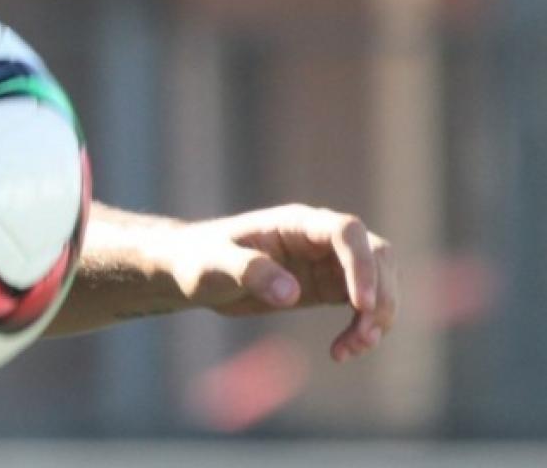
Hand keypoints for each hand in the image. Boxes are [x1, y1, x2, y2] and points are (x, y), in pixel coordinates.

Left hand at [166, 204, 396, 362]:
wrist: (194, 272)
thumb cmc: (199, 260)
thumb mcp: (214, 265)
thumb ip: (250, 271)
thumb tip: (290, 293)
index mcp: (296, 223)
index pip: (347, 231)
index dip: (362, 264)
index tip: (360, 304)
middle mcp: (319, 239)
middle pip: (377, 255)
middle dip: (381, 295)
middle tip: (363, 334)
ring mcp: (327, 263)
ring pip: (379, 281)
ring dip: (379, 317)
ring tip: (352, 348)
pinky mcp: (326, 288)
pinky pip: (363, 306)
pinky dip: (364, 329)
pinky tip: (342, 351)